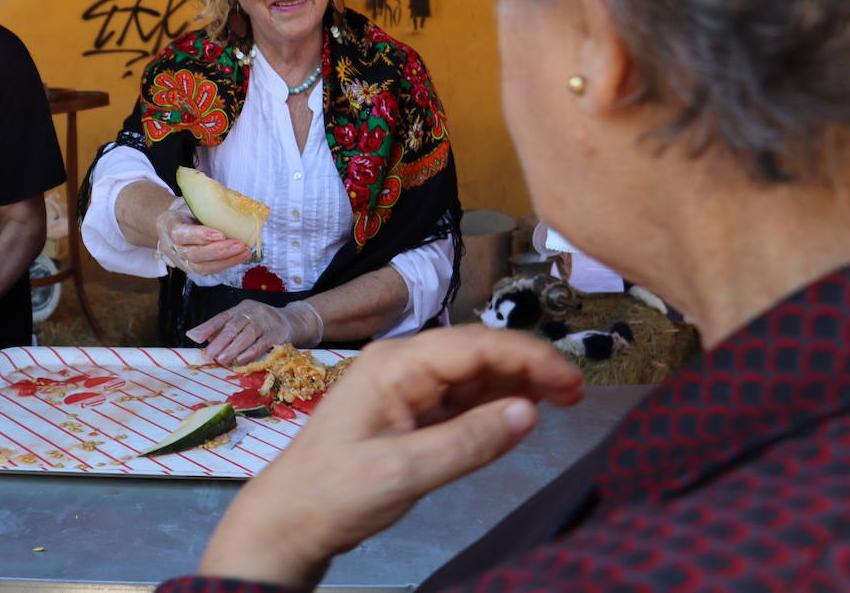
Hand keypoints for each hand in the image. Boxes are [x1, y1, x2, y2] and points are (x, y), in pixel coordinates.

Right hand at [155, 197, 251, 275]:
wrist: (174, 224)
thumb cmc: (186, 211)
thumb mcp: (193, 203)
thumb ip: (208, 204)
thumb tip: (238, 200)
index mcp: (170, 226)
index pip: (182, 234)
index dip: (201, 236)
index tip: (220, 234)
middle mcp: (174, 247)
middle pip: (193, 254)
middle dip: (218, 251)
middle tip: (239, 244)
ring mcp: (183, 261)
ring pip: (202, 267)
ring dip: (226, 261)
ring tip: (244, 252)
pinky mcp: (194, 269)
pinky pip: (210, 270)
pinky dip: (227, 264)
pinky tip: (241, 256)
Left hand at [185, 299, 323, 364]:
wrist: (295, 321)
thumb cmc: (264, 325)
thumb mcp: (246, 322)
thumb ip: (227, 330)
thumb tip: (206, 341)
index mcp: (241, 308)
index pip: (222, 317)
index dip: (207, 327)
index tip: (193, 337)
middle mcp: (253, 311)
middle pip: (234, 325)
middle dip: (219, 341)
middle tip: (208, 354)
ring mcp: (266, 321)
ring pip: (247, 334)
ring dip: (232, 348)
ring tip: (221, 359)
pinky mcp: (278, 333)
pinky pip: (262, 343)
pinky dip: (250, 352)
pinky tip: (240, 360)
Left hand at [199, 326, 584, 588]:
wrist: (288, 519)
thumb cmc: (334, 492)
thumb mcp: (404, 471)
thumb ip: (468, 442)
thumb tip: (530, 411)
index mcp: (395, 364)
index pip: (475, 345)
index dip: (529, 356)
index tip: (573, 380)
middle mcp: (400, 366)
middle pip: (477, 352)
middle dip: (528, 366)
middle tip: (577, 393)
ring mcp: (403, 388)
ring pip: (471, 374)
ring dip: (514, 382)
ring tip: (561, 400)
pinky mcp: (406, 413)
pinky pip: (459, 398)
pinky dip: (493, 403)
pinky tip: (519, 413)